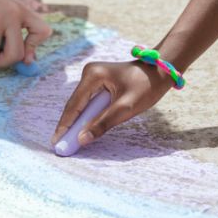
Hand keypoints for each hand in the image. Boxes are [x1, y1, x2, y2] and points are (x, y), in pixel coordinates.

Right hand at [52, 61, 175, 146]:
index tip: (56, 142)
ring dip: (76, 122)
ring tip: (67, 142)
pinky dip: (86, 117)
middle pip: (75, 105)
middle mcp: (89, 74)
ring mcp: (93, 77)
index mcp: (93, 76)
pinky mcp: (99, 83)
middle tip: (60, 146)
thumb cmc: (146, 86)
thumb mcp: (126, 107)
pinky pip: (89, 103)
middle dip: (68, 126)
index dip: (65, 125)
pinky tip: (80, 130)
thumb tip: (82, 139)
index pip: (74, 105)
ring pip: (81, 105)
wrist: (161, 71)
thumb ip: (103, 123)